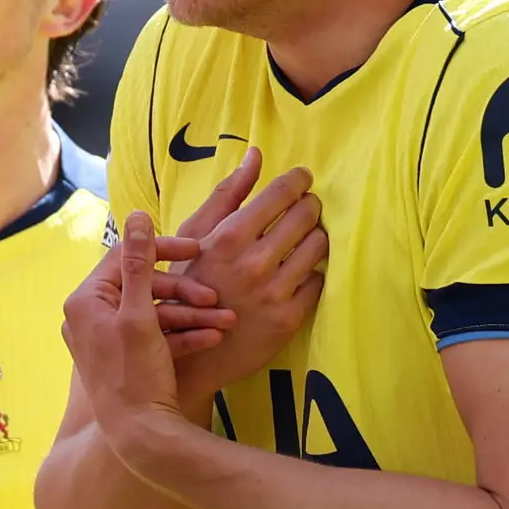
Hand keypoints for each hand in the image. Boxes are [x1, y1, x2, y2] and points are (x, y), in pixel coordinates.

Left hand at [61, 214, 189, 465]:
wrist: (139, 436)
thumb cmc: (135, 375)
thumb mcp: (140, 314)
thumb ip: (141, 263)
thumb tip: (137, 215)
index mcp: (85, 300)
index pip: (126, 256)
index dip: (164, 249)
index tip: (197, 251)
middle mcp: (90, 317)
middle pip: (144, 286)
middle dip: (184, 293)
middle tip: (214, 297)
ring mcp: (108, 339)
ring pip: (155, 313)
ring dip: (191, 315)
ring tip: (225, 321)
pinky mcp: (126, 358)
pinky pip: (155, 336)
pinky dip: (182, 336)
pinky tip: (213, 338)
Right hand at [157, 147, 324, 399]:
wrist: (191, 353)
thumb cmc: (189, 284)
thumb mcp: (195, 236)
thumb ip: (229, 194)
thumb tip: (256, 154)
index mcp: (229, 238)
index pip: (282, 193)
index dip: (298, 180)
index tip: (302, 179)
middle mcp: (253, 264)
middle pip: (307, 215)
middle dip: (309, 206)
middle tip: (304, 208)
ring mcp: (274, 293)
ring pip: (319, 246)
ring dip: (315, 236)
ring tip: (301, 239)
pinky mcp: (289, 319)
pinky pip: (319, 280)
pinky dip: (312, 271)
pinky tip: (297, 271)